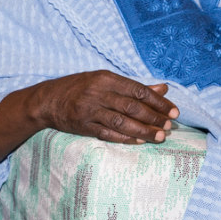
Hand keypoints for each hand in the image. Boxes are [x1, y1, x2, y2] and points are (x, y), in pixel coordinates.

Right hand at [35, 71, 178, 143]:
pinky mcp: (83, 126)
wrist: (47, 100)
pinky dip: (125, 138)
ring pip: (122, 122)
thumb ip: (133, 86)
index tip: (173, 111)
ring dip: (144, 131)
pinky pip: (108, 134)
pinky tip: (139, 141)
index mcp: (105, 78)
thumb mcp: (104, 80)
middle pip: (132, 107)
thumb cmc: (79, 88)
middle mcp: (97, 93)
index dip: (158, 101)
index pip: (138, 90)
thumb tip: (163, 88)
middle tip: (169, 126)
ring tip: (160, 136)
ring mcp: (89, 110)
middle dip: (154, 118)